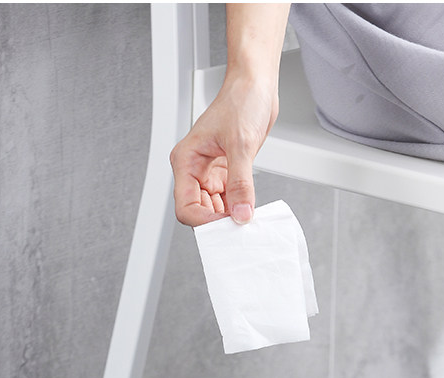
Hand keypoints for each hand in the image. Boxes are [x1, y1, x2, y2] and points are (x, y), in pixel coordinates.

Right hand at [170, 3, 289, 227]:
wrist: (256, 85)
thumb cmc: (241, 100)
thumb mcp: (241, 145)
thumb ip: (240, 183)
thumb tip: (241, 213)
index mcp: (187, 160)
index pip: (186, 206)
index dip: (204, 221)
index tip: (225, 226)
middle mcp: (195, 169)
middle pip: (199, 211)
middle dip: (218, 221)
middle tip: (239, 227)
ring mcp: (211, 172)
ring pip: (215, 208)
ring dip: (230, 216)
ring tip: (247, 217)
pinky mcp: (227, 172)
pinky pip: (229, 198)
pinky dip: (239, 206)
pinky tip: (250, 208)